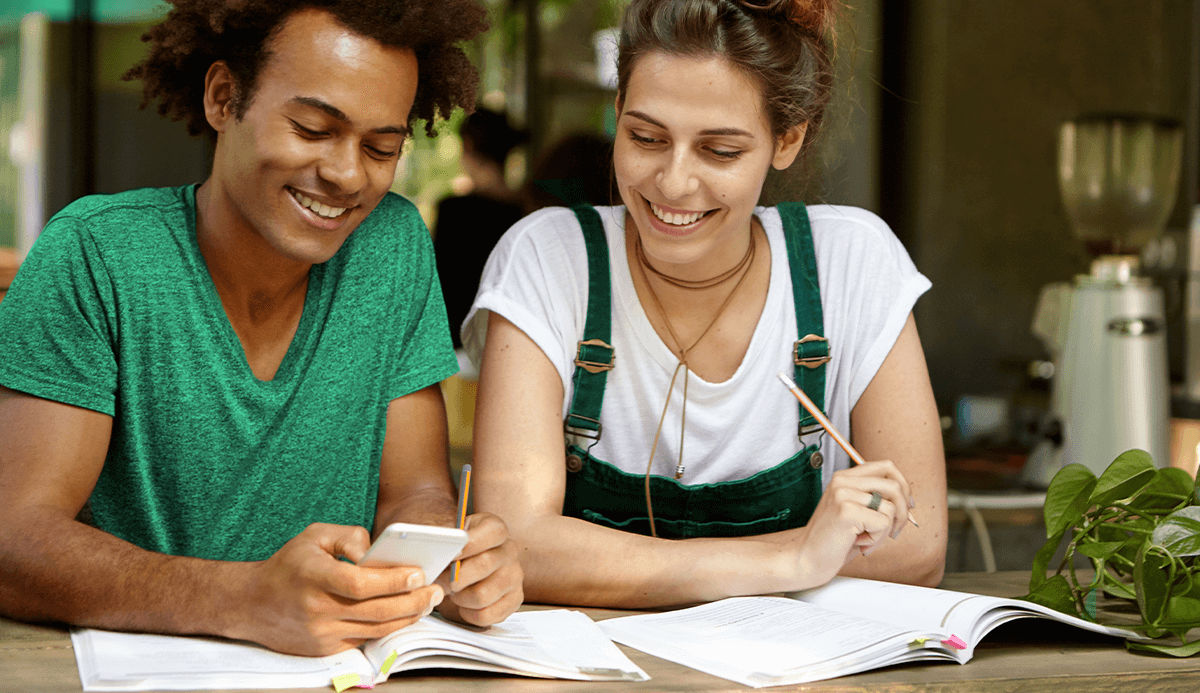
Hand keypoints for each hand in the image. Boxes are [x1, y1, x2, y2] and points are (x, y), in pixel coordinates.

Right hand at [235, 523, 443, 655]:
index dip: (393, 581)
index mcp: (315, 577)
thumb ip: (350, 536)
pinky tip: (405, 615)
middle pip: (376, 611)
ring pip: (376, 630)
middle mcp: (318, 609)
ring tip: (427, 602)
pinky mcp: (325, 650)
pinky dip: (388, 628)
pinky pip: (365, 639)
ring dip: (407, 617)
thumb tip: (377, 552)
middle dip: (413, 602)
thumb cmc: (288, 565)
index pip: (361, 584)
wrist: (251, 603)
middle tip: (435, 591)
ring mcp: (321, 634)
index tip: (419, 574)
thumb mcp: (314, 535)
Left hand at [434, 512, 522, 625]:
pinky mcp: (514, 600)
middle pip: (484, 565)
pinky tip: (463, 605)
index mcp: (495, 529)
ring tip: (452, 593)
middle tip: (438, 581)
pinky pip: (487, 615)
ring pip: (482, 595)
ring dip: (460, 598)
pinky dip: (468, 614)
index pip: (493, 532)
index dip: (472, 544)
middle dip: (455, 577)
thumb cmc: (453, 552)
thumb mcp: (446, 536)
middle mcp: (509, 551)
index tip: (451, 554)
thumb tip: (433, 545)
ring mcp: (514, 576)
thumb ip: (441, 537)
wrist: (462, 571)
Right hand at [791, 460, 911, 586]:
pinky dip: (877, 540)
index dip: (904, 487)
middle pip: (895, 486)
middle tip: (893, 532)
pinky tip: (860, 544)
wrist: (806, 559)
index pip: (887, 467)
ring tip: (866, 540)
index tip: (906, 507)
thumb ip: (875, 499)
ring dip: (886, 531)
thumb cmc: (833, 540)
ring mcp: (843, 494)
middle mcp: (843, 481)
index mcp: (845, 477)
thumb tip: (907, 499)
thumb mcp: (856, 512)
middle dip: (903, 513)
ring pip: (892, 508)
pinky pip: (883, 523)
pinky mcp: (846, 511)